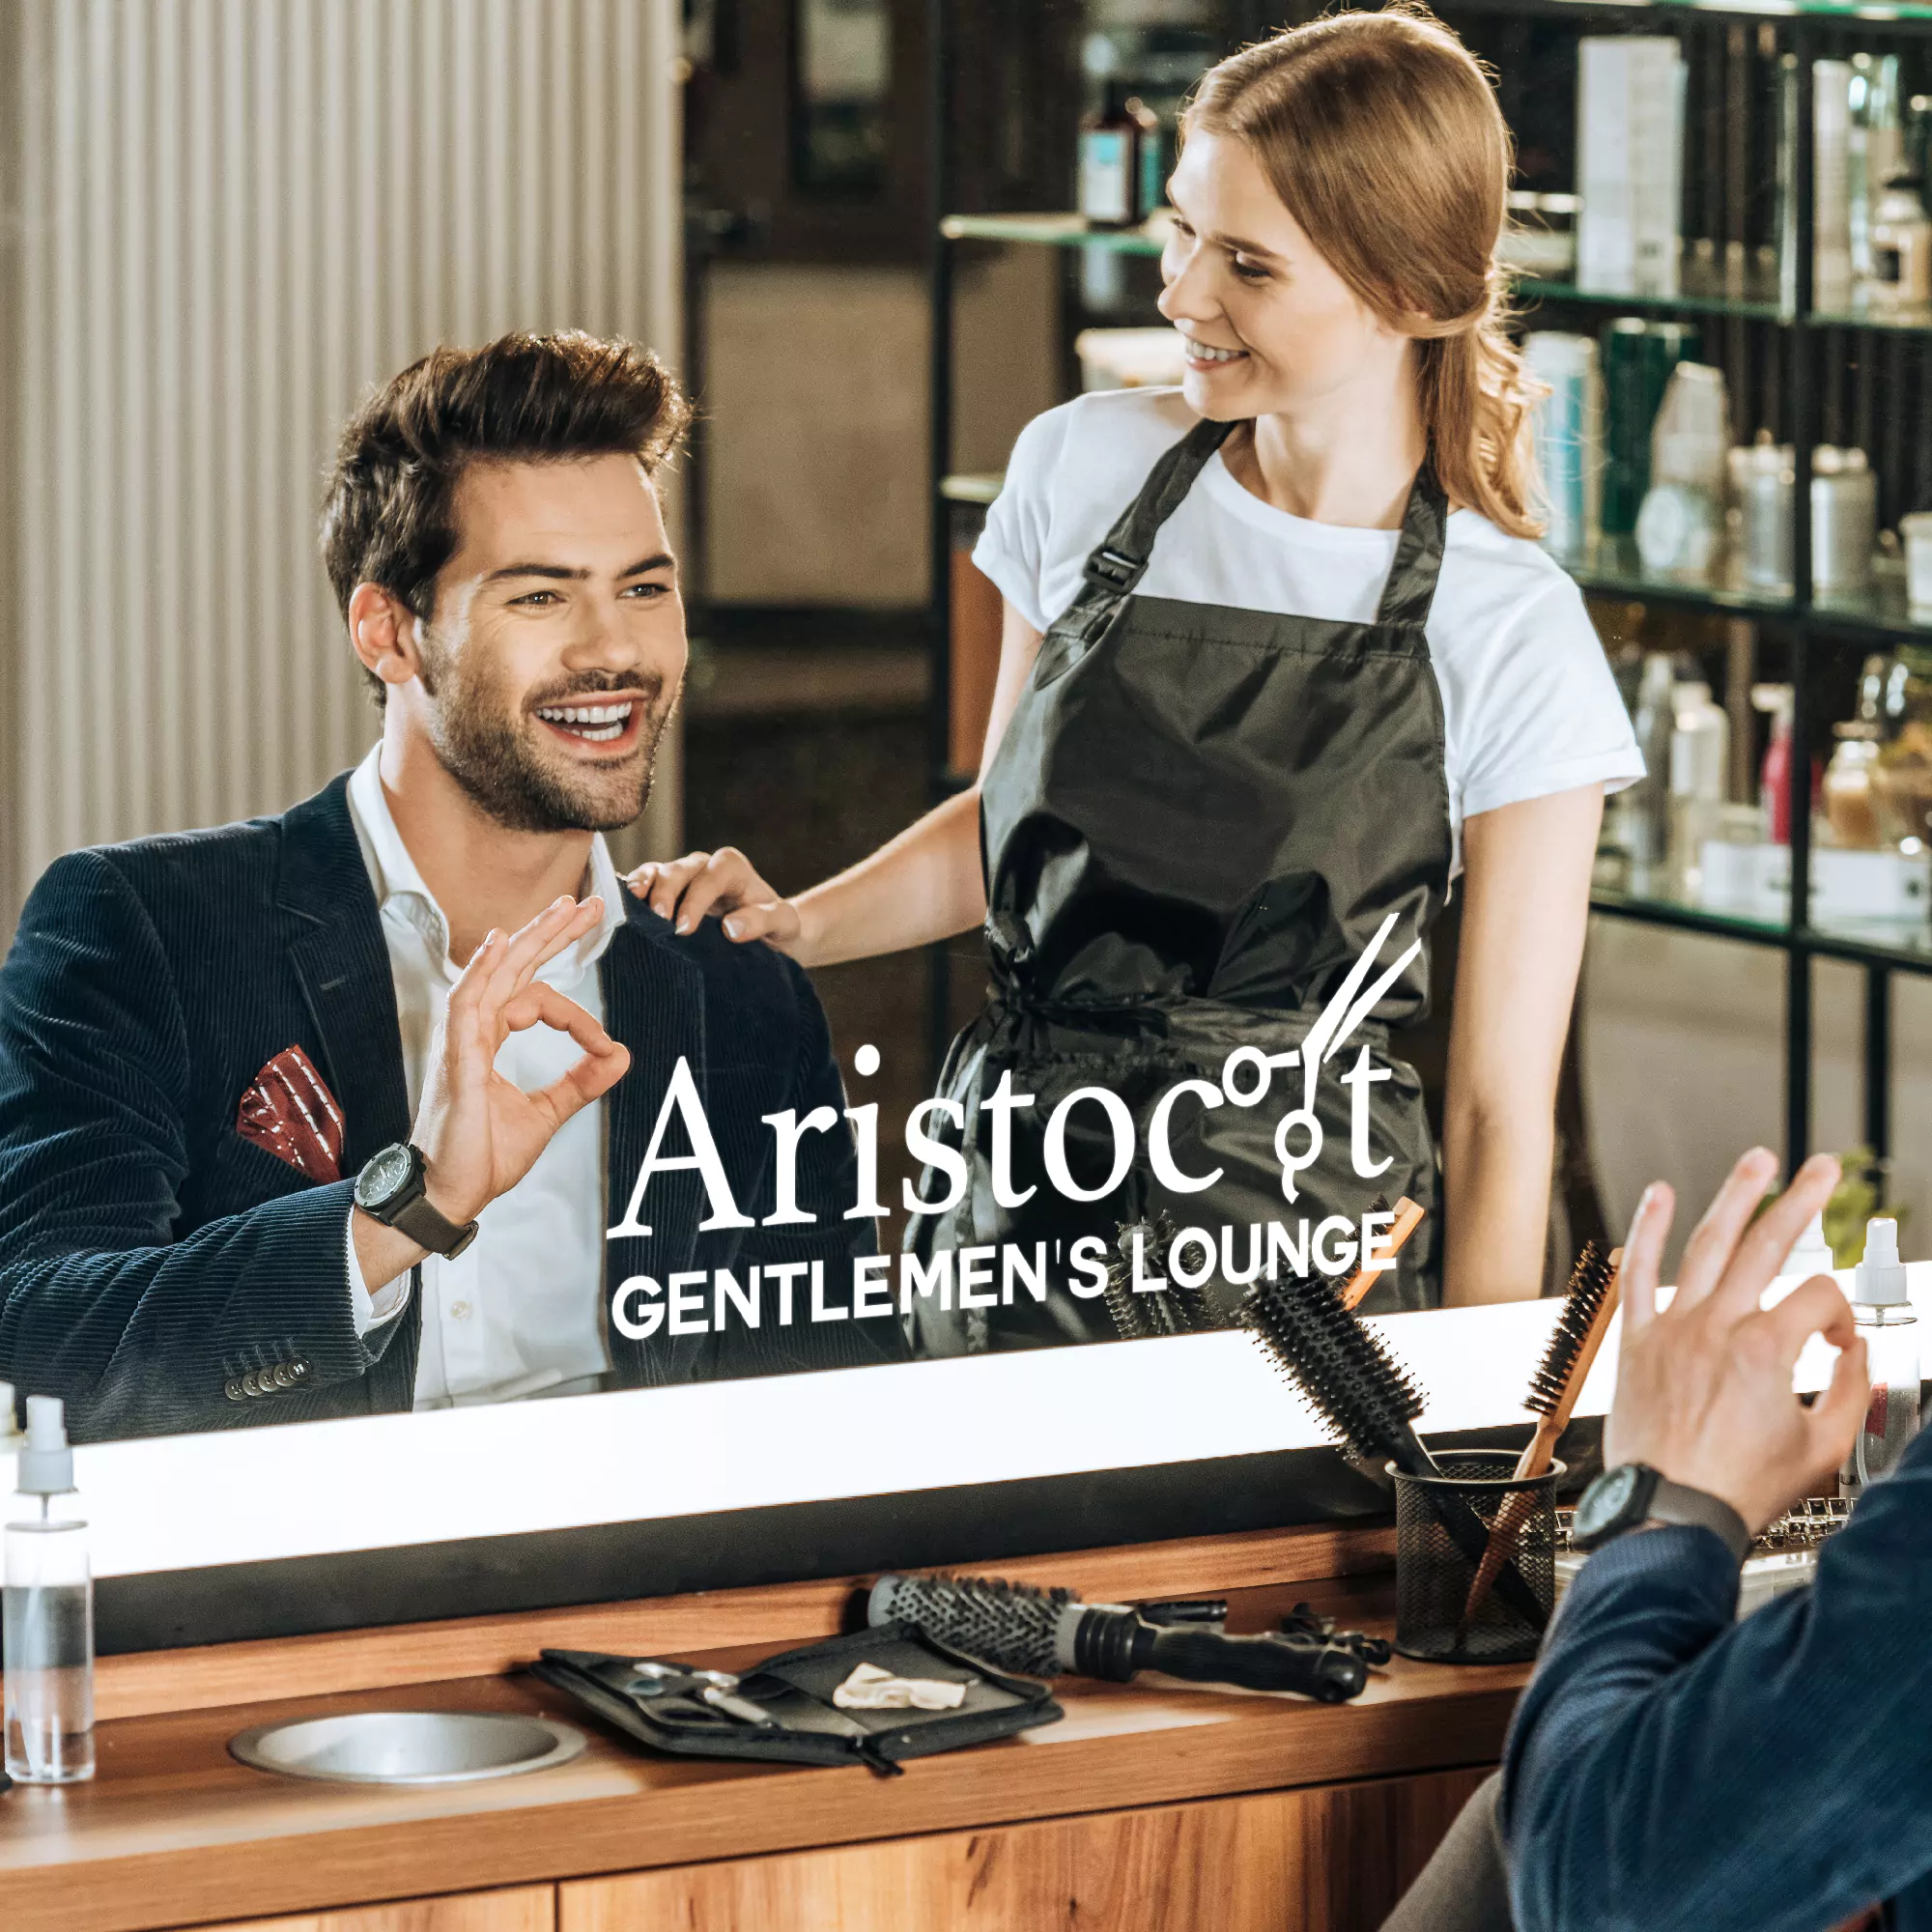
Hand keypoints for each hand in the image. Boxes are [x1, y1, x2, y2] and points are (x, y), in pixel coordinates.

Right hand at [411, 896, 630, 1223]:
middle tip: (586, 902)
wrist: (450, 1195)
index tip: (603, 1044)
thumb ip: (580, 1083)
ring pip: (495, 975)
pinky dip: (482, 972)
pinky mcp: (457, 1063)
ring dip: (530, 939)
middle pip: (513, 968)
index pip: (535, 1000)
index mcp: (487, 1041)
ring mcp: (460, 1044)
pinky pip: (467, 1007)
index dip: (577, 1016)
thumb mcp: (546, 1114)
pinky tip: (499, 944)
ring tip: (563, 908)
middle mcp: (472, 1033)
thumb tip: (620, 1055)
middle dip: (551, 933)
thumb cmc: (483, 1156)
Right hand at [626, 848, 803, 952]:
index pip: (713, 875)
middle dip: (666, 892)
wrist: (769, 936)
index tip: (685, 929)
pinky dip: (633, 891)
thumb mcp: (784, 925)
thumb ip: (764, 921)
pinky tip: (621, 905)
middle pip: (680, 869)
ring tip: (630, 905)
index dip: (697, 899)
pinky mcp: (667, 891)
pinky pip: (646, 883)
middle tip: (658, 920)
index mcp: (734, 869)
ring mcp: (683, 878)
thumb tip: (731, 928)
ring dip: (643, 886)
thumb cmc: (777, 929)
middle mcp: (705, 867)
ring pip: (658, 872)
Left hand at [1604, 1147, 1868, 1534]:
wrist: (1669, 1511)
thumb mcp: (1823, 1447)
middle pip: (1766, 1244)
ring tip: (1757, 1161)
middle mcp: (1715, 1327)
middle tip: (1824, 1169)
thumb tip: (1853, 1354)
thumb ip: (1848, 1391)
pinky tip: (1657, 1195)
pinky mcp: (1637, 1339)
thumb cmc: (1737, 1488)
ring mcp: (1672, 1327)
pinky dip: (1646, 1230)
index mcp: (1764, 1350)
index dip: (1842, 1316)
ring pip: (1705, 1245)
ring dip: (1734, 1197)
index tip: (1839, 1344)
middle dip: (1801, 1201)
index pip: (1819, 1299)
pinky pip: (1638, 1273)